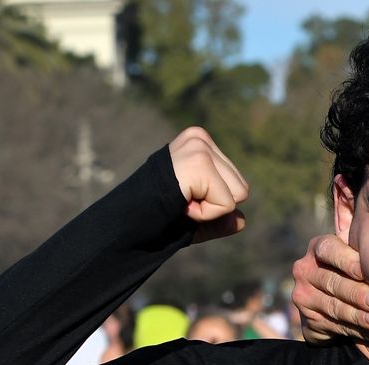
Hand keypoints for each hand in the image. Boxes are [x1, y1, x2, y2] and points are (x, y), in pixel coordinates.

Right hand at [167, 127, 247, 243]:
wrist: (126, 221)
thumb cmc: (157, 217)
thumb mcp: (195, 217)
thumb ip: (219, 219)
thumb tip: (242, 221)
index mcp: (200, 143)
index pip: (236, 185)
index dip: (212, 204)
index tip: (184, 199)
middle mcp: (200, 138)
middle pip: (241, 189)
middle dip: (214, 205)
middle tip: (181, 201)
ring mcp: (199, 147)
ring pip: (238, 195)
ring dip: (209, 210)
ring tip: (180, 200)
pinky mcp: (198, 161)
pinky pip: (226, 203)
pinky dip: (205, 214)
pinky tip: (181, 204)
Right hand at [290, 234, 368, 343]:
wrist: (338, 307)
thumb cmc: (356, 273)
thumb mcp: (358, 251)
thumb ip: (356, 226)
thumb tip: (343, 179)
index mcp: (319, 248)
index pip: (329, 249)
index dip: (346, 261)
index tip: (366, 271)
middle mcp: (305, 269)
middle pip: (333, 282)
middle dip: (357, 294)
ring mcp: (303, 296)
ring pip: (333, 306)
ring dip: (357, 315)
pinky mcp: (307, 320)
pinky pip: (332, 325)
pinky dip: (353, 330)